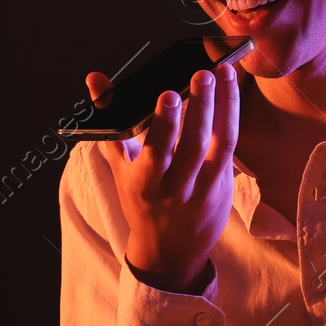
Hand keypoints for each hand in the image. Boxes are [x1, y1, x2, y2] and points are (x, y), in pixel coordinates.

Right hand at [88, 64, 239, 293]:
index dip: (163, 123)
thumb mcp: (120, 166)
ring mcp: (202, 190)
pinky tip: (230, 93)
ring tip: (224, 74)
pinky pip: (229, 150)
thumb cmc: (142, 200)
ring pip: (217, 145)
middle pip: (190, 145)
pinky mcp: (222, 188)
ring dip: (224, 107)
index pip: (155, 152)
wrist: (169, 252)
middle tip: (202, 73)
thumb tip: (95, 78)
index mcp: (143, 184)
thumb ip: (111, 119)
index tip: (168, 93)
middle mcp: (174, 190)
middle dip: (199, 107)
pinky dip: (231, 119)